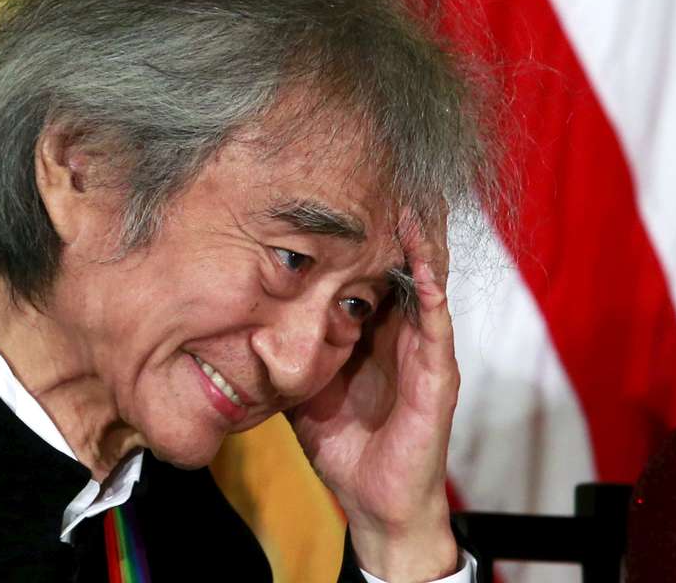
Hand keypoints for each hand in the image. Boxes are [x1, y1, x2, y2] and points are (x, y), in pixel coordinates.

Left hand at [288, 209, 459, 580]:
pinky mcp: (438, 378)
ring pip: (427, 285)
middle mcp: (403, 334)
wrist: (373, 501)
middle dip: (401, 222)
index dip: (364, 233)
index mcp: (373, 332)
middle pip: (404, 265)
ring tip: (413, 202)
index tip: (346, 190)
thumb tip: (237, 323)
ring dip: (422, 245)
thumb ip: (280, 349)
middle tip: (393, 173)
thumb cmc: (343, 444)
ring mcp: (425, 353)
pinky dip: (431, 293)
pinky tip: (422, 266)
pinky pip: (436, 328)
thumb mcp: (301, 384)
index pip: (371, 271)